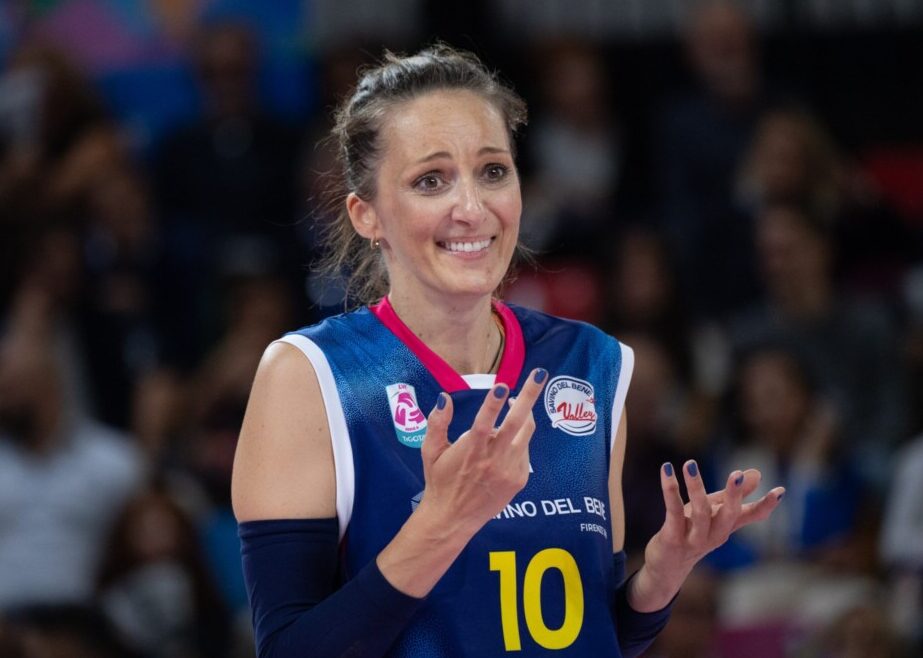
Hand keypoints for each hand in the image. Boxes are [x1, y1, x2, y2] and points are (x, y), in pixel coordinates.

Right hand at [418, 368, 547, 535]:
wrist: (452, 518)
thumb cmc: (439, 480)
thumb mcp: (430, 451)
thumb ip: (437, 423)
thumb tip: (445, 397)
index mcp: (470, 451)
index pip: (483, 424)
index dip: (493, 404)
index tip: (503, 386)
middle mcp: (493, 460)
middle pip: (516, 423)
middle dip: (529, 396)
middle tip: (540, 374)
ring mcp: (509, 471)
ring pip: (526, 433)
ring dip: (525, 414)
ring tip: (518, 402)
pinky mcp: (519, 479)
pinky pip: (524, 450)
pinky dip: (519, 438)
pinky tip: (507, 439)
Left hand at [632, 461, 783, 610]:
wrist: (666, 568)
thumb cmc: (690, 533)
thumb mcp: (712, 512)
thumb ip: (732, 495)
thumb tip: (757, 474)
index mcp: (726, 527)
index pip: (751, 516)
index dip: (765, 505)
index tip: (781, 491)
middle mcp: (714, 535)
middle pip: (728, 515)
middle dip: (734, 495)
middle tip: (737, 474)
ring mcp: (694, 539)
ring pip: (700, 513)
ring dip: (695, 487)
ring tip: (690, 464)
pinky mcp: (672, 539)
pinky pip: (673, 512)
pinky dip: (670, 491)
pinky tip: (666, 471)